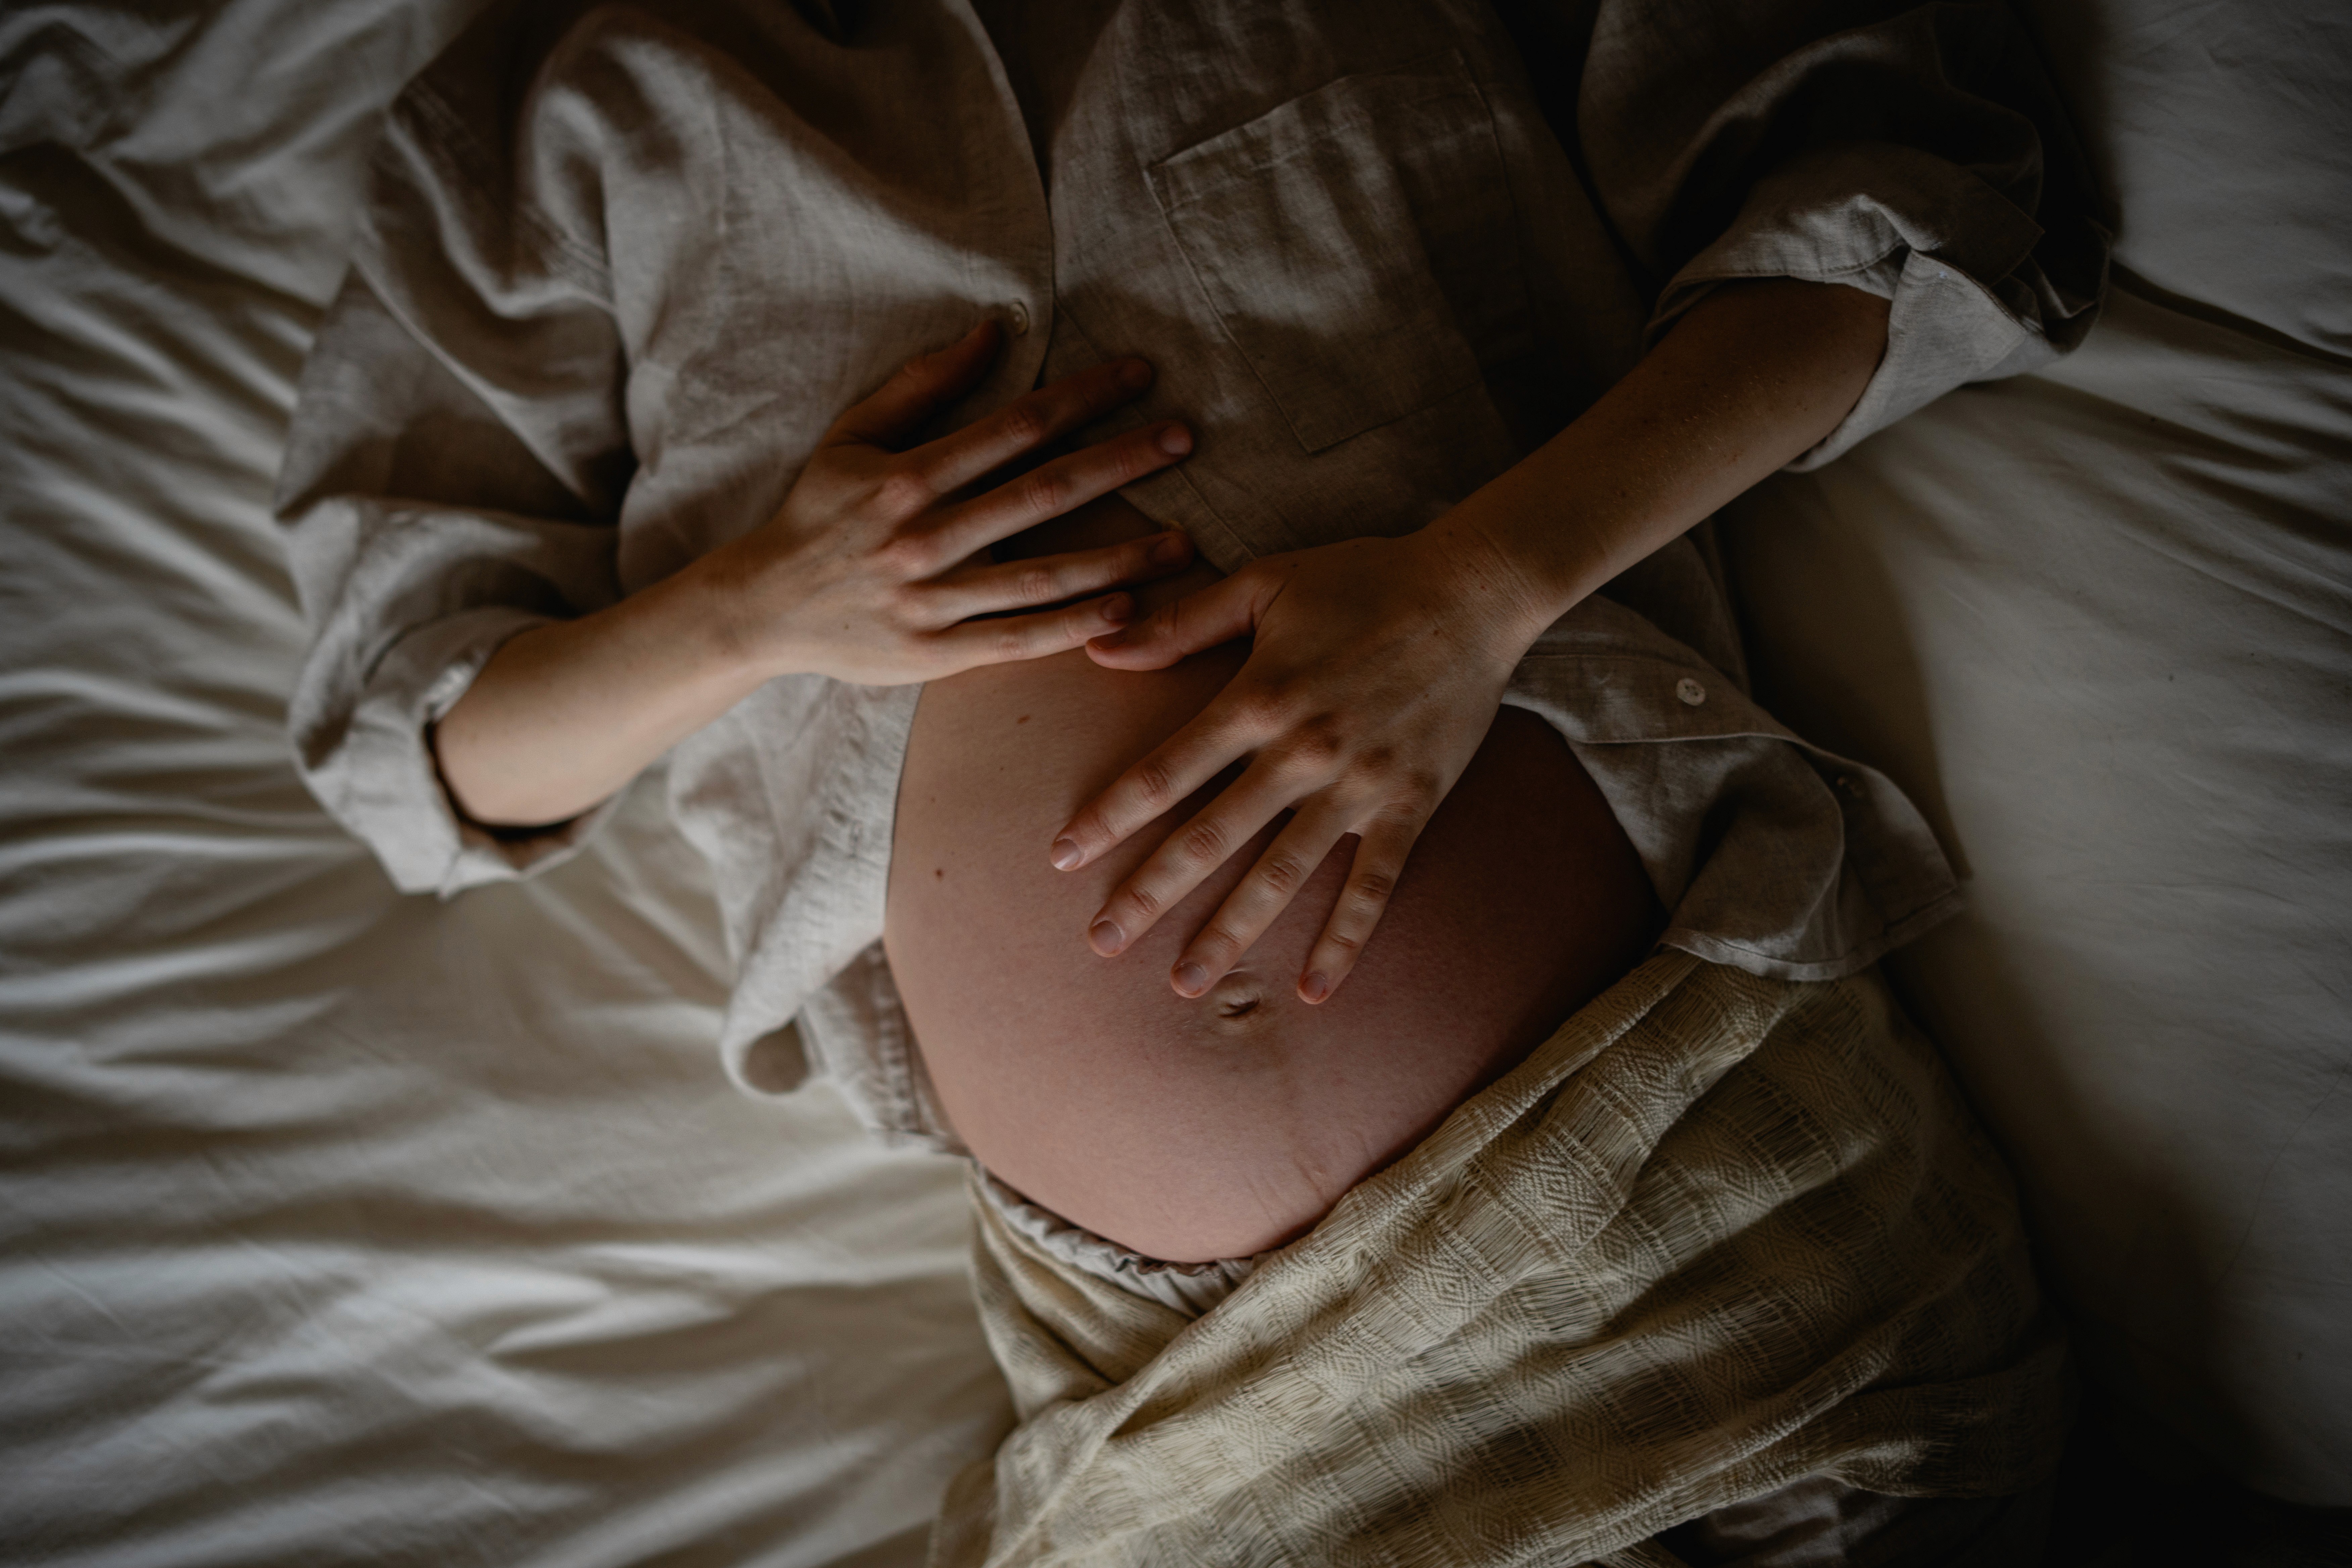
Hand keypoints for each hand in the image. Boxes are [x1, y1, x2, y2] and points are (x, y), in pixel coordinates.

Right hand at [706, 319, 1195, 684]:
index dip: (1084, 396)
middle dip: (1121, 462)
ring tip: (1185, 542)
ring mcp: (932, 599)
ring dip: (1120, 556)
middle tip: (1186, 439)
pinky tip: (1127, 611)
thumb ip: (923, 383)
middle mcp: (924, 535)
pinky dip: (1074, 627)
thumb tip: (993, 330)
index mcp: (909, 476)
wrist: (762, 607)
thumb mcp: (853, 435)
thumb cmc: (817, 512)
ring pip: (1043, 575)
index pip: (1017, 426)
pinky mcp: (935, 654)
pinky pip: (1018, 639)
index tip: (1142, 374)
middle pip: (1043, 492)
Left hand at [1049, 529, 1543, 1003]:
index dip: (1111, 815)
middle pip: (1212, 835)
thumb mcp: (1264, 583)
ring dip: (1232, 931)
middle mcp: (1302, 749)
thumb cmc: (1362, 580)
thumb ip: (1182, 624)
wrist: (1474, 591)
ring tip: (1186, 983)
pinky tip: (1315, 991)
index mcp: (1259, 696)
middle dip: (1152, 893)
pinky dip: (1346, 939)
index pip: (1167, 770)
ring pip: (1283, 872)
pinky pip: (1375, 885)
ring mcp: (1359, 783)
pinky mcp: (1410, 803)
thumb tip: (1098, 648)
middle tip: (1103, 942)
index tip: (1063, 858)